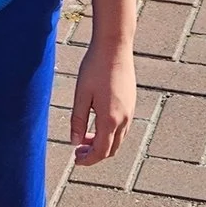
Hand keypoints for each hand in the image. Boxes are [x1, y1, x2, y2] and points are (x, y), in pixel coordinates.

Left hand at [69, 39, 135, 166]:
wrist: (114, 46)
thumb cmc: (95, 67)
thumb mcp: (81, 95)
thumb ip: (77, 120)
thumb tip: (74, 142)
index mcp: (110, 119)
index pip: (101, 152)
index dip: (88, 160)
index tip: (75, 159)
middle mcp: (124, 118)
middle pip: (112, 149)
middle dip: (95, 154)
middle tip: (78, 150)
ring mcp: (130, 110)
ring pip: (118, 139)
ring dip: (103, 143)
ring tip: (84, 137)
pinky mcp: (131, 102)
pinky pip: (123, 127)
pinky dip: (110, 133)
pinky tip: (96, 122)